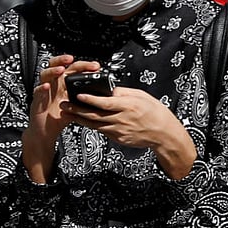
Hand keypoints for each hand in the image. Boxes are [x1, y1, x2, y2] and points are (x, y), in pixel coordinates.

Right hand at [21, 56, 98, 182]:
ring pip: (45, 74)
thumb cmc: (60, 117)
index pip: (73, 68)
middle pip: (57, 65)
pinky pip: (37, 90)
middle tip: (72, 59)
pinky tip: (47, 87)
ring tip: (60, 70)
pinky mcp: (37, 99)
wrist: (46, 131)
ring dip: (53, 71)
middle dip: (64, 60)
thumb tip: (103, 95)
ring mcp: (45, 90)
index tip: (94, 66)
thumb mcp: (77, 106)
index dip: (83, 65)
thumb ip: (86, 98)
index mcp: (64, 83)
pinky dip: (42, 88)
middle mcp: (54, 84)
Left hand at [62, 86, 196, 179]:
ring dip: (79, 119)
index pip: (105, 102)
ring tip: (67, 113)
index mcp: (128, 105)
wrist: (163, 133)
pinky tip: (81, 121)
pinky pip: (101, 131)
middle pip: (95, 115)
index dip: (90, 99)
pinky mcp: (118, 138)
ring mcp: (119, 131)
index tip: (78, 95)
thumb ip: (123, 92)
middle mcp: (121, 119)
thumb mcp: (141, 96)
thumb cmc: (154, 112)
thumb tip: (108, 89)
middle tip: (64, 105)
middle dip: (77, 110)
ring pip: (94, 125)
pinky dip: (90, 125)